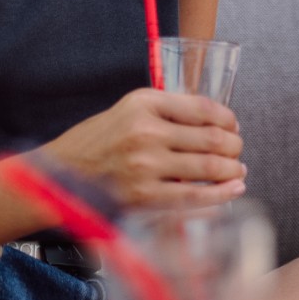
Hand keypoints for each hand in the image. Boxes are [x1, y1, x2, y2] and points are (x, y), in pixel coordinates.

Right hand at [37, 89, 245, 209]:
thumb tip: (213, 121)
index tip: (233, 126)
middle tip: (237, 150)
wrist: (60, 174)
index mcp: (143, 103)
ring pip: (208, 167)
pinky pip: (195, 196)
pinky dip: (221, 194)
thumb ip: (165, 111)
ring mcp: (146, 166)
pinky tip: (233, 190)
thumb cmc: (97, 142)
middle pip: (211, 138)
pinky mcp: (144, 196)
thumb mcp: (127, 110)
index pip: (202, 108)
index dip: (227, 118)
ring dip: (232, 169)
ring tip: (237, 170)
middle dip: (234, 146)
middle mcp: (146, 132)